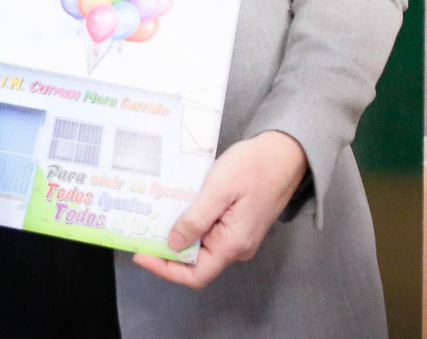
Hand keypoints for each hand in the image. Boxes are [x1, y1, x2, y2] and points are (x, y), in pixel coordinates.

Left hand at [132, 130, 306, 288]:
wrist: (284, 152)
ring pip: (202, 246)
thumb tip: (173, 244)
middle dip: (168, 250)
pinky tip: (177, 207)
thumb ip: (196, 219)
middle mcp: (236, 247)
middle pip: (196, 262)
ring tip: (155, 218)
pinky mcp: (238, 223)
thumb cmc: (254, 167)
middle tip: (142, 231)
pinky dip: (191, 223)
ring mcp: (238, 236)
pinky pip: (210, 231)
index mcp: (233, 244)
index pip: (196, 275)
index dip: (165, 269)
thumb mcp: (219, 190)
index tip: (141, 254)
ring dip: (179, 234)